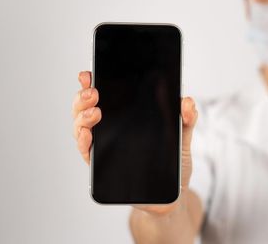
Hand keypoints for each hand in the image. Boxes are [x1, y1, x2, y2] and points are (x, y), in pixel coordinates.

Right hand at [72, 71, 198, 213]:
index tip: (88, 73)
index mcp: (126, 115)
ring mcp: (104, 146)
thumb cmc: (174, 161)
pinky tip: (87, 134)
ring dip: (82, 117)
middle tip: (93, 92)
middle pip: (86, 108)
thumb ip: (186, 118)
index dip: (91, 82)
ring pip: (81, 127)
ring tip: (94, 111)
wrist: (173, 193)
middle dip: (83, 97)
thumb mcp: (183, 136)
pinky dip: (83, 141)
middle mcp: (110, 128)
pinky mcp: (102, 166)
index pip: (105, 94)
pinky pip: (87, 152)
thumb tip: (187, 102)